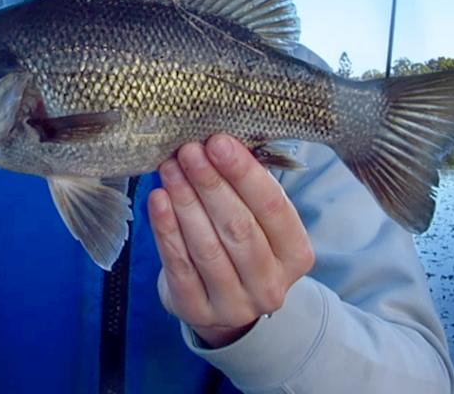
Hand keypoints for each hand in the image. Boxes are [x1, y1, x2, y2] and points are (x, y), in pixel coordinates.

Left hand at [149, 133, 314, 347]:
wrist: (222, 303)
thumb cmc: (242, 245)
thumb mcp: (259, 221)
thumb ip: (248, 187)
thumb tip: (221, 140)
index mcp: (296, 255)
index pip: (273, 208)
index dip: (244, 173)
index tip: (219, 142)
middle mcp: (271, 285)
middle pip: (239, 228)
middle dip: (211, 183)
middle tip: (189, 150)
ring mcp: (235, 304)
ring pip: (207, 247)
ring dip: (185, 202)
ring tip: (170, 168)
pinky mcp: (197, 311)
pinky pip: (179, 266)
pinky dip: (167, 229)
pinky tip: (157, 200)